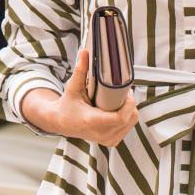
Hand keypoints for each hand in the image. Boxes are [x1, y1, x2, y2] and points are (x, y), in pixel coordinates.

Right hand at [21, 49, 137, 145]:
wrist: (62, 122)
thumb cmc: (68, 105)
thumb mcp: (73, 87)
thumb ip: (80, 70)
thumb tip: (86, 52)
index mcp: (92, 121)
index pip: (120, 117)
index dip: (128, 104)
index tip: (126, 93)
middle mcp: (101, 134)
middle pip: (129, 118)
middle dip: (130, 103)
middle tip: (123, 92)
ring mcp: (107, 139)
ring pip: (132, 122)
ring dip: (130, 109)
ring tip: (120, 100)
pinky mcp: (112, 141)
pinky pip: (128, 127)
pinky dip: (128, 117)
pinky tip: (119, 110)